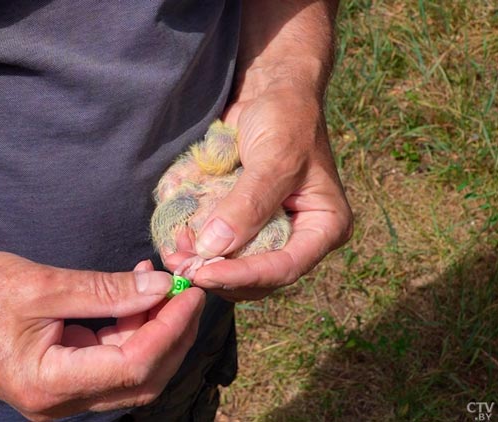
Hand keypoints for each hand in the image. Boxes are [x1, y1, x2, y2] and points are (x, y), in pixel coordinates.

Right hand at [0, 253, 204, 420]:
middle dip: (171, 335)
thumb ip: (104, 290)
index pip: (133, 365)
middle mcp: (58, 403)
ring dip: (150, 331)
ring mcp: (58, 395)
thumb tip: (160, 286)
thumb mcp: (41, 285)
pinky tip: (131, 295)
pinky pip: (106, 362)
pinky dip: (126, 331)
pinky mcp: (57, 379)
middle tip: (187, 291)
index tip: (190, 292)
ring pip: (128, 373)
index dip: (169, 328)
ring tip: (157, 282)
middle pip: (140, 379)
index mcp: (49, 385)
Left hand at [164, 87, 351, 300]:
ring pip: (232, 263)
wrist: (267, 88)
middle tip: (181, 265)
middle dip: (217, 272)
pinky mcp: (240, 219)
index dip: (244, 276)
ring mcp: (267, 229)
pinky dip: (194, 241)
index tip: (205, 273)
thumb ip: (248, 204)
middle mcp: (298, 235)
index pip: (284, 268)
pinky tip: (174, 233)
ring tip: (173, 251)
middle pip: (256, 275)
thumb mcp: (274, 158)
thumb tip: (214, 247)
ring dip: (200, 261)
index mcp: (323, 226)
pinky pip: (216, 242)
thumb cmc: (286, 116)